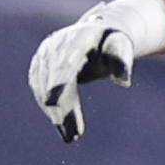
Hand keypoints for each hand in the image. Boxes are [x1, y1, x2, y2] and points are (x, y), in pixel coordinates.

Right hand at [28, 0, 164, 142]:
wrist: (99, 29)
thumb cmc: (114, 41)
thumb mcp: (122, 46)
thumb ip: (122, 60)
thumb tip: (125, 82)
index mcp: (75, 40)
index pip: (65, 65)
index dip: (58, 83)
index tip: (52, 102)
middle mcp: (54, 46)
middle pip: (53, 81)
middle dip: (61, 107)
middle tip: (73, 134)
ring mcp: (44, 56)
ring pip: (44, 88)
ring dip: (55, 112)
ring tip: (71, 135)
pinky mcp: (40, 65)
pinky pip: (40, 88)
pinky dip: (50, 107)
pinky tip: (62, 124)